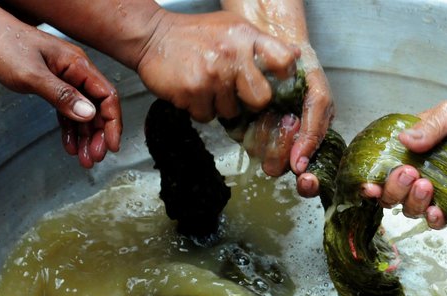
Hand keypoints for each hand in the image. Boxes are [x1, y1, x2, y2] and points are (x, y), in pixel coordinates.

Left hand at [0, 19, 121, 167]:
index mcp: (77, 65)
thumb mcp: (33, 74)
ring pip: (83, 113)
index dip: (112, 123)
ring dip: (85, 137)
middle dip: (98, 135)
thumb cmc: (5, 45)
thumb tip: (88, 114)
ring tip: (83, 159)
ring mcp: (66, 79)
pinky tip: (69, 145)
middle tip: (93, 158)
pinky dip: (70, 130)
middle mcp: (76, 72)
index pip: (107, 96)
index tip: (111, 145)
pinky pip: (67, 111)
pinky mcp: (54, 86)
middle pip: (98, 108)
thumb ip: (62, 95)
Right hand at [136, 10, 298, 122]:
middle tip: (235, 92)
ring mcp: (213, 74)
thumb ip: (261, 43)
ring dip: (219, 105)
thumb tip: (294, 56)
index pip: (283, 60)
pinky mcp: (193, 91)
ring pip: (231, 112)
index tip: (275, 83)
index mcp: (246, 36)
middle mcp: (233, 54)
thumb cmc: (194, 34)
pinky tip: (193, 91)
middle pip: (261, 99)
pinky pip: (207, 116)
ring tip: (207, 85)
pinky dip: (200, 109)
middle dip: (249, 102)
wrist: (152, 37)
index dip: (283, 77)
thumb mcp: (232, 27)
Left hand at [238, 57, 334, 192]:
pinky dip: (246, 121)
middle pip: (278, 167)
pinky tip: (253, 105)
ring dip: (265, 130)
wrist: (271, 42)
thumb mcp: (318, 94)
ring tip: (273, 107)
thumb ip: (316, 127)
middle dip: (281, 144)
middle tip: (287, 120)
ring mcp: (259, 139)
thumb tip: (299, 165)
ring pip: (258, 153)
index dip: (307, 184)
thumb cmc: (301, 70)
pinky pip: (239, 137)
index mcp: (307, 145)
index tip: (301, 172)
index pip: (308, 181)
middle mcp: (282, 147)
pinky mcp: (237, 128)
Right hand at [365, 89, 446, 226]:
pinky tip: (440, 211)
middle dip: (395, 190)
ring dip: (415, 204)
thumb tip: (405, 139)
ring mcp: (436, 191)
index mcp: (408, 152)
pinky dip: (438, 220)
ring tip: (427, 187)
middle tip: (410, 174)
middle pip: (392, 196)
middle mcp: (417, 174)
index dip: (372, 183)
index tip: (371, 186)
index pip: (381, 172)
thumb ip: (428, 126)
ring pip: (413, 210)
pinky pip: (442, 221)